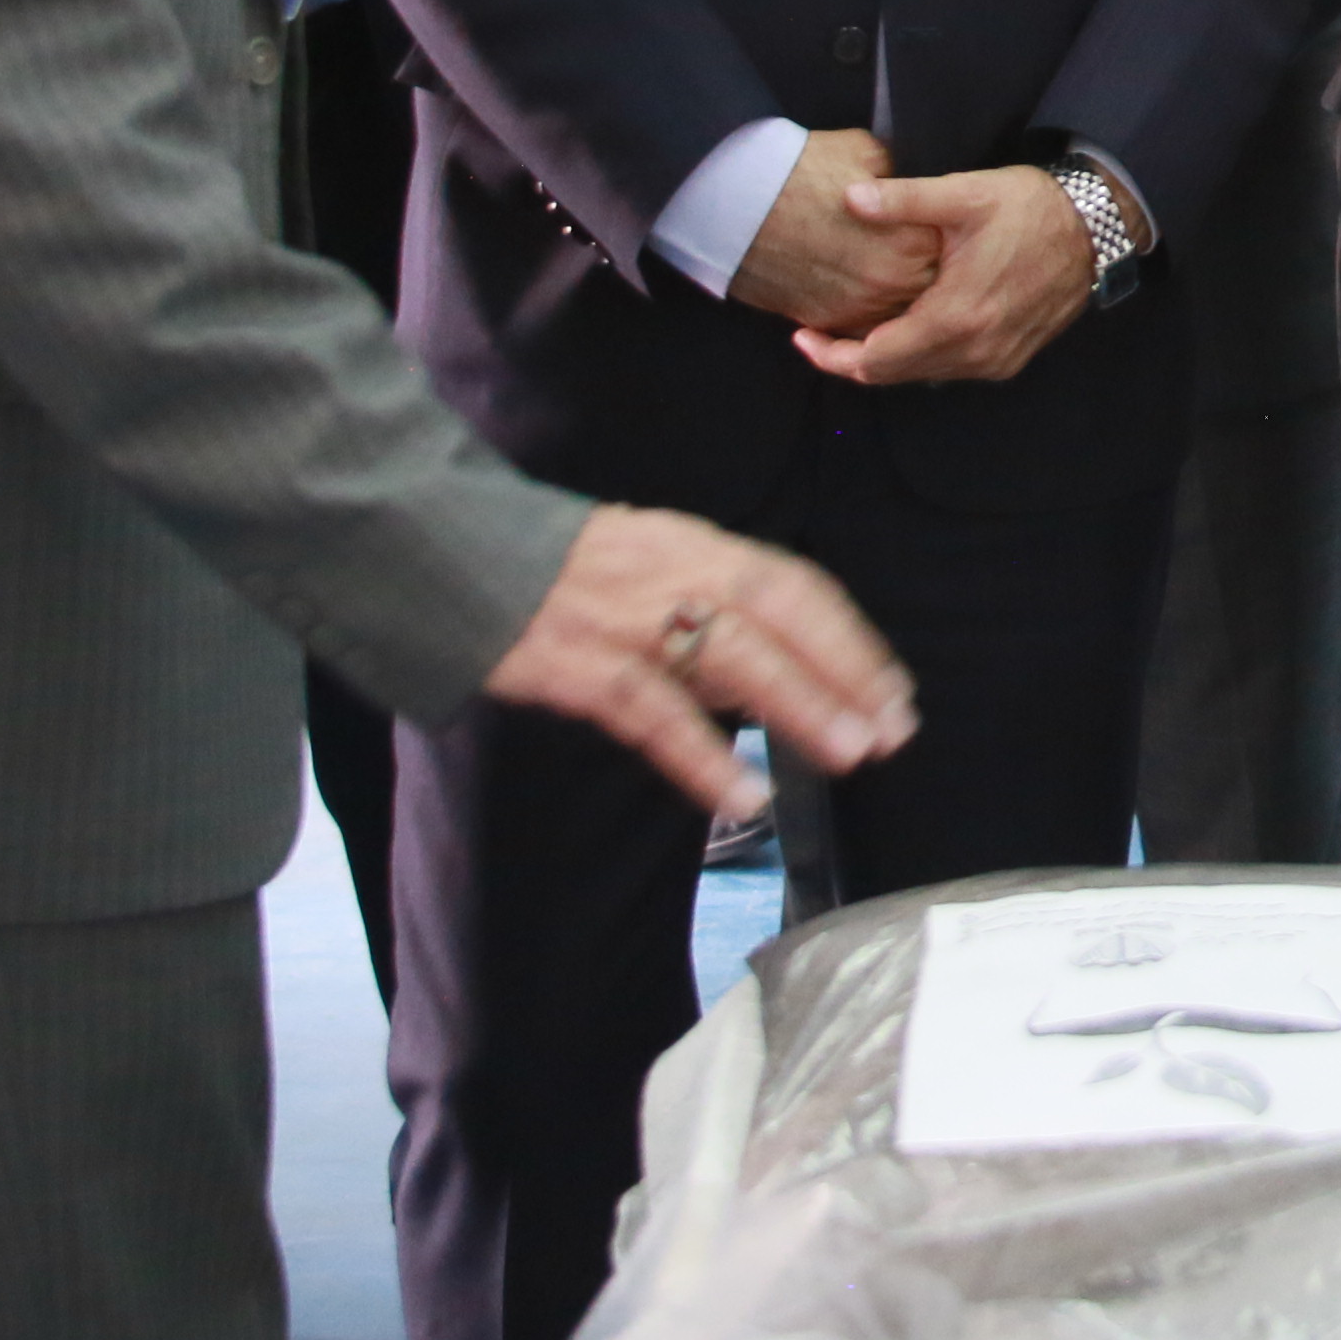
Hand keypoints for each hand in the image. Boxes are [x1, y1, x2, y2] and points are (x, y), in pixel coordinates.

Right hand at [480, 504, 917, 818]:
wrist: (447, 551)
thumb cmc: (558, 573)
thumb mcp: (646, 569)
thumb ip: (709, 621)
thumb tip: (777, 684)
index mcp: (693, 544)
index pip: (793, 586)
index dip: (848, 638)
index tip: (893, 690)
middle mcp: (669, 571)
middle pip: (776, 617)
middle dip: (843, 673)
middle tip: (893, 730)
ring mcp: (623, 618)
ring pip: (728, 657)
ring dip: (797, 705)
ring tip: (848, 754)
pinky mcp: (576, 666)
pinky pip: (652, 715)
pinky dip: (702, 756)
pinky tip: (743, 796)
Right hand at [726, 125, 936, 337]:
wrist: (739, 198)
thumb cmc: (804, 168)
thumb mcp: (869, 155)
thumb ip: (901, 183)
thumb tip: (910, 191)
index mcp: (914, 240)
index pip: (953, 252)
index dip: (945, 238)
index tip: (936, 227)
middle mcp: (893, 283)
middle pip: (931, 291)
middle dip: (926, 273)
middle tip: (912, 253)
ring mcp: (859, 307)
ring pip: (898, 316)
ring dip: (897, 298)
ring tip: (885, 270)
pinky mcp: (826, 319)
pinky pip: (860, 327)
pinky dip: (865, 312)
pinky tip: (858, 284)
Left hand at [796, 163, 1100, 385]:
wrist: (1095, 227)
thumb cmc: (1030, 208)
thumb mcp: (964, 194)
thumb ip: (904, 199)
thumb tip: (851, 197)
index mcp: (956, 317)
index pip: (875, 360)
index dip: (831, 355)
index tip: (802, 337)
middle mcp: (976, 352)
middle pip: (892, 375)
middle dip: (849, 359)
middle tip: (817, 334)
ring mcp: (995, 360)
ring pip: (920, 375)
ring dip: (884, 358)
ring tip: (853, 329)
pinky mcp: (1009, 358)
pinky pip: (948, 369)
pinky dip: (918, 356)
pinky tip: (903, 327)